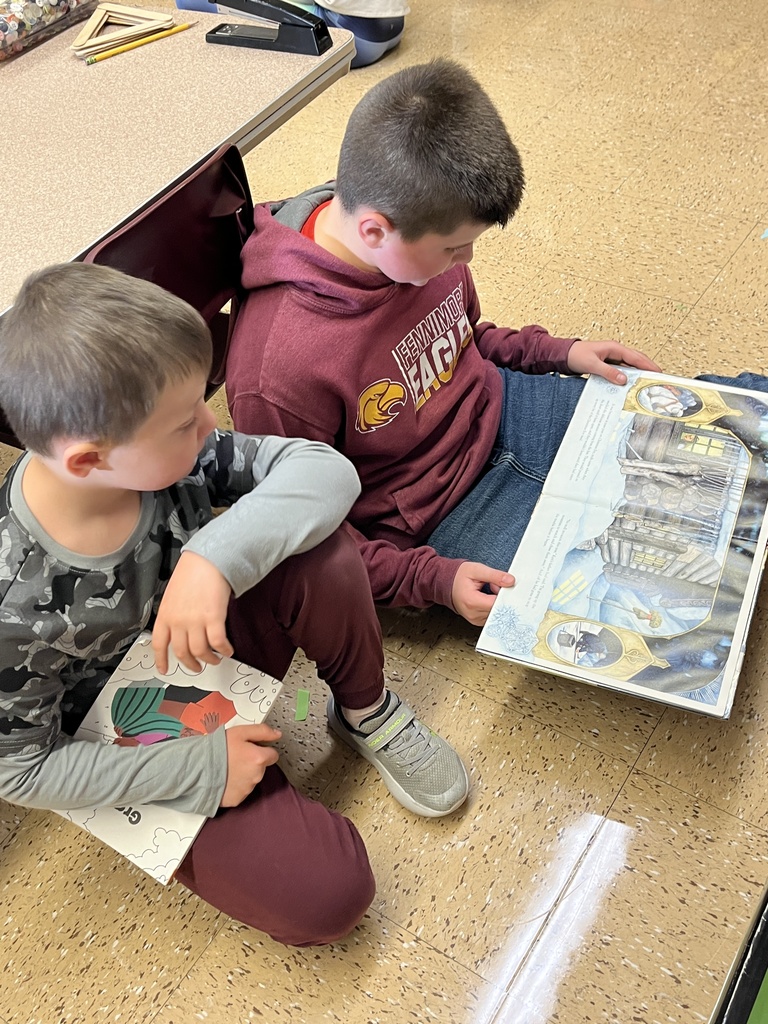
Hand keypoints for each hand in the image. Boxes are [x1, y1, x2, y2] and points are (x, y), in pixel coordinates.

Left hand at [153, 551, 233, 672]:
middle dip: (190, 664)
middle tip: (196, 666)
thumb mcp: (173, 594)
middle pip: (181, 652)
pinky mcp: (214, 619)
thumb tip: (179, 630)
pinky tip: (228, 649)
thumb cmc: (193, 571)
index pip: (159, 644)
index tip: (164, 669)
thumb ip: (174, 613)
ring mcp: (195, 621)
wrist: (209, 559)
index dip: (161, 660)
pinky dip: (224, 650)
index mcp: (165, 614)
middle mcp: (178, 621)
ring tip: (215, 658)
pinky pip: (218, 643)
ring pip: (200, 652)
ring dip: (209, 659)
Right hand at [221, 724, 281, 806]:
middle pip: (261, 767)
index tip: (253, 749)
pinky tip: (225, 778)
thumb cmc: (216, 750)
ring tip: (228, 766)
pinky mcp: (237, 799)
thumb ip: (262, 731)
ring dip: (244, 773)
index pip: (273, 755)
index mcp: (259, 758)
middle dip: (252, 762)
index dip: (263, 750)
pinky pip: (241, 790)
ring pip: (251, 779)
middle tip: (236, 756)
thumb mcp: (239, 732)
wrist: (198, 770)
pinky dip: (235, 785)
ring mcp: (247, 789)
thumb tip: (277, 734)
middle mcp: (256, 775)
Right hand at [452, 561, 514, 626]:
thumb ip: (495, 575)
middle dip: (500, 597)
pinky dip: (492, 607)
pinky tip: (487, 599)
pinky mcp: (477, 621)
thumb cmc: (459, 577)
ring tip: (488, 592)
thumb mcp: (477, 570)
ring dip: (496, 603)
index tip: (501, 585)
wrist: (445, 583)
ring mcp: (475, 619)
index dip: (503, 594)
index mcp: (472, 602)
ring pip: (496, 613)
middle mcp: (473, 614)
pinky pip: (491, 616)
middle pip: (498, 610)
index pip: (497, 603)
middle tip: (493, 585)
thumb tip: (510, 581)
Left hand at [566, 340, 660, 384]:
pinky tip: (631, 382)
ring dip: (639, 372)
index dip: (648, 365)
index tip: (658, 372)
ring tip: (648, 382)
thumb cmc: (576, 355)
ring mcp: (612, 356)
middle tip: (658, 378)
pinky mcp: (608, 362)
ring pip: (630, 364)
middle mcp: (615, 351)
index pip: (636, 357)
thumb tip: (623, 380)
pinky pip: (622, 368)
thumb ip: (608, 372)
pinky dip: (629, 374)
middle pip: (636, 359)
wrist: (565, 354)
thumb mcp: (593, 365)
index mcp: (614, 348)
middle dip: (648, 368)